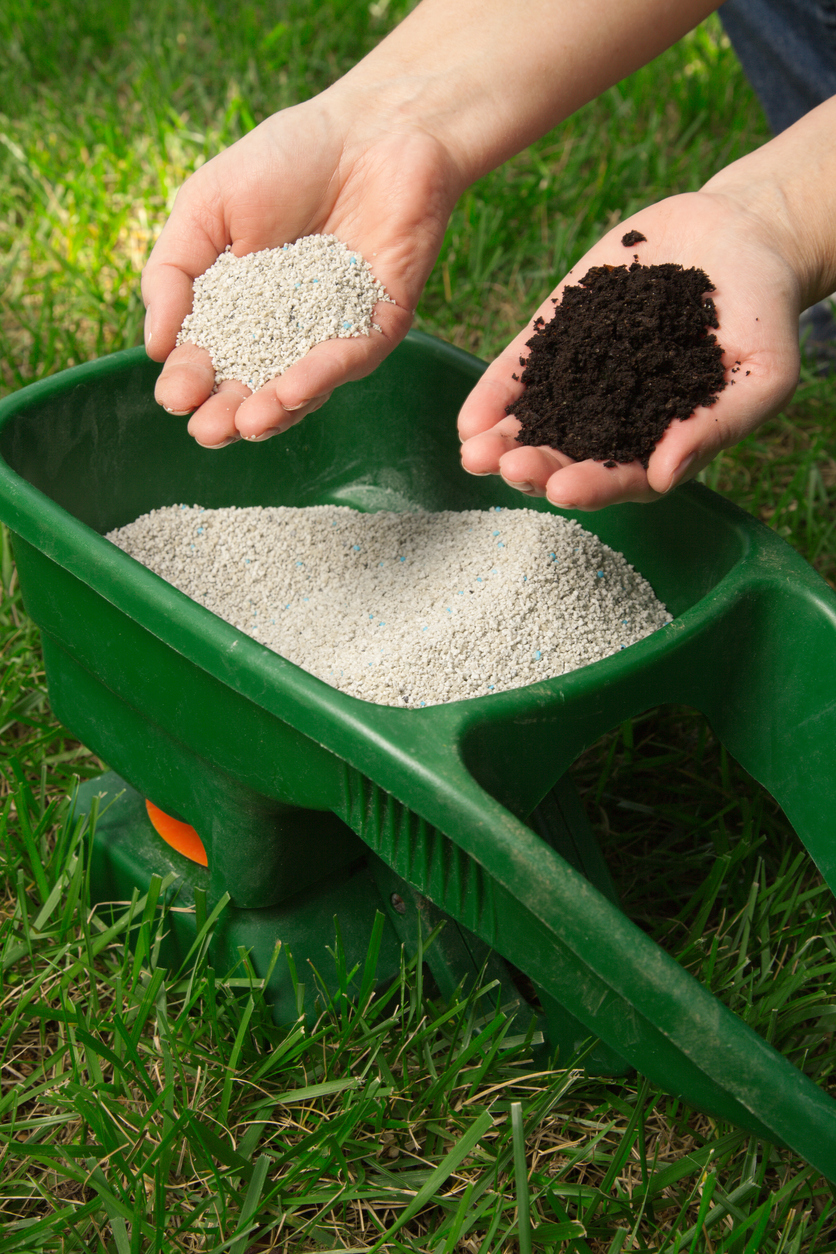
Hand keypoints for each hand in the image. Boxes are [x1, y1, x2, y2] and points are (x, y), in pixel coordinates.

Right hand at [142, 87, 460, 446]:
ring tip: (247, 423)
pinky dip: (321, 377)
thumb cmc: (284, 160)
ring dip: (274, 411)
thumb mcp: (205, 208)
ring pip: (302, 390)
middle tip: (207, 429)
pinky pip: (349, 361)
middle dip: (227, 414)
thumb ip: (173, 272)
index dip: (190, 382)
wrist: (369, 129)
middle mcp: (284, 333)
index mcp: (237, 309)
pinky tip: (292, 389)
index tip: (175, 395)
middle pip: (252, 389)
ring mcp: (332, 335)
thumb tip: (156, 346)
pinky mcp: (378, 326)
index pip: (209, 360)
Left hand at [458, 190, 801, 508]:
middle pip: (569, 457)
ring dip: (503, 443)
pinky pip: (520, 374)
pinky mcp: (558, 338)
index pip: (622, 478)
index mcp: (663, 443)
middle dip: (536, 467)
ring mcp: (582, 380)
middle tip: (510, 467)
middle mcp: (615, 421)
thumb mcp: (763, 373)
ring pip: (537, 423)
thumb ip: (717, 425)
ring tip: (475, 452)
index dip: (593, 488)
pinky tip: (470, 419)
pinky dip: (495, 397)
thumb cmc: (764, 315)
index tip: (565, 491)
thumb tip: (664, 477)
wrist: (742, 236)